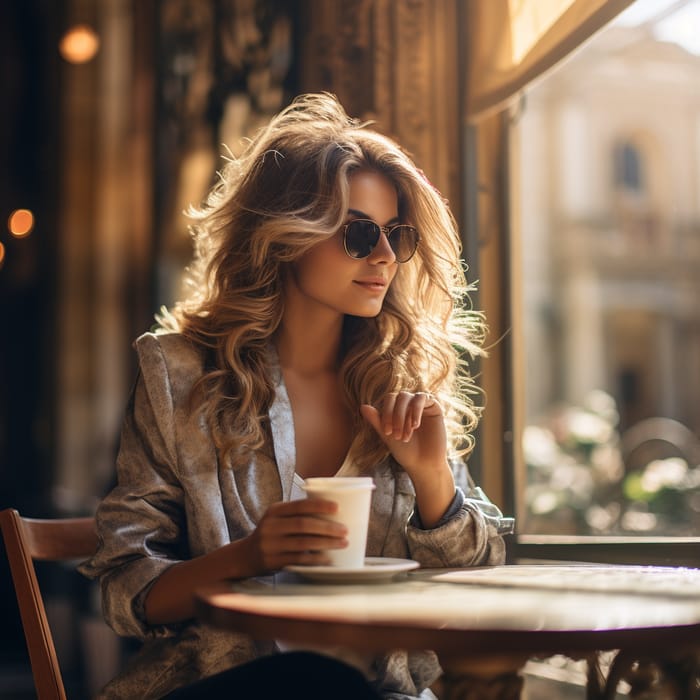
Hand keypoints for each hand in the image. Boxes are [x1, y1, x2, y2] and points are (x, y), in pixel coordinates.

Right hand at [245, 499, 347, 573]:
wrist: (246, 555)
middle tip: (344, 530)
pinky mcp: (273, 561)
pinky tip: (328, 558)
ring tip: (342, 542)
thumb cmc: (272, 534)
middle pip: (303, 525)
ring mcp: (271, 545)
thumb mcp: (278, 519)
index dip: (319, 506)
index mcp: (274, 511)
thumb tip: (333, 512)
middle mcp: (271, 526)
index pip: (299, 505)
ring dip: (326, 543)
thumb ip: (297, 515)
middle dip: (327, 527)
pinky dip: (316, 559)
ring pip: (303, 543)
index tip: (337, 507)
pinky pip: (299, 559)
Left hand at [361, 391, 454, 527]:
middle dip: (395, 416)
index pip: (389, 399)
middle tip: (396, 435)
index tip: (387, 432)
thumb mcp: (388, 436)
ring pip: (408, 397)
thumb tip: (362, 406)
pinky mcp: (434, 407)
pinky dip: (416, 411)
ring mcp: (421, 405)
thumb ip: (377, 421)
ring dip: (404, 416)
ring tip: (406, 435)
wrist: (425, 464)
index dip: (386, 413)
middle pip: (398, 397)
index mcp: (397, 409)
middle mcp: (409, 404)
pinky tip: (415, 426)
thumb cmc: (405, 451)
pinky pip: (423, 398)